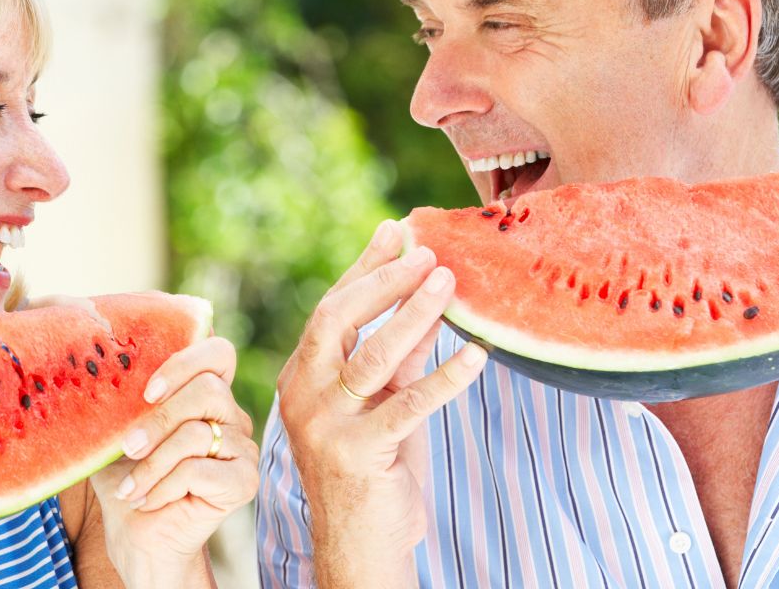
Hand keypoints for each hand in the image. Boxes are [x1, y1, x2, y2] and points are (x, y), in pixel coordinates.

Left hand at [89, 336, 257, 588]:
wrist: (140, 539)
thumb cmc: (129, 482)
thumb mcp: (116, 436)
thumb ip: (120, 402)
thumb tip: (100, 371)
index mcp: (206, 396)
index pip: (218, 353)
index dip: (185, 362)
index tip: (147, 391)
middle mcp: (231, 417)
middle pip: (208, 390)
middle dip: (159, 419)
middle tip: (127, 446)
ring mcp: (242, 448)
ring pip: (196, 433)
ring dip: (152, 463)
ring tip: (130, 487)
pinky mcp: (244, 481)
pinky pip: (199, 469)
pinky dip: (164, 485)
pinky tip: (148, 500)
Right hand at [276, 219, 486, 588]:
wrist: (360, 547)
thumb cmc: (373, 472)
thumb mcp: (381, 405)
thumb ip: (395, 361)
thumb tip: (427, 304)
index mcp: (302, 377)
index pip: (331, 309)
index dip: (365, 267)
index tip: (395, 230)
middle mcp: (303, 395)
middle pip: (339, 320)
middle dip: (386, 282)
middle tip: (428, 254)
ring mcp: (323, 425)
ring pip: (371, 356)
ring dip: (413, 315)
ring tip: (450, 283)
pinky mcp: (355, 453)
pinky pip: (407, 405)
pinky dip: (445, 377)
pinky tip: (476, 354)